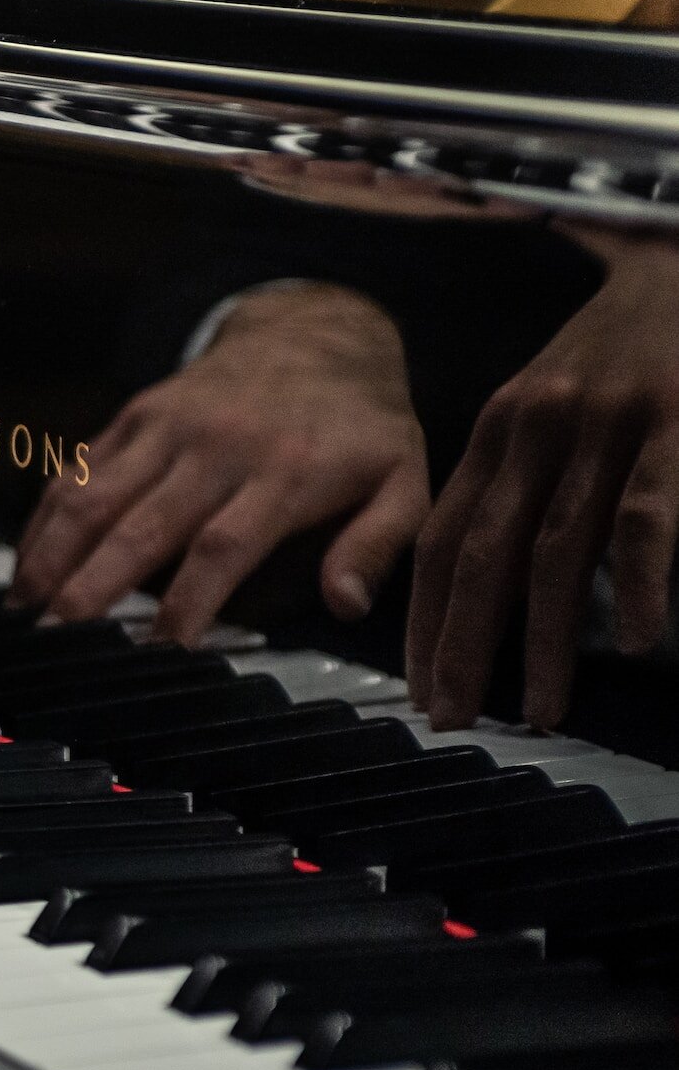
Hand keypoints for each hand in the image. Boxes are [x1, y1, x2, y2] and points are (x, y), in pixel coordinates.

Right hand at [8, 280, 428, 643]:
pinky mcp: (136, 415)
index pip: (222, 546)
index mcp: (286, 472)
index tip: (158, 652)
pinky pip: (79, 470)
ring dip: (53, 555)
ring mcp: (169, 425)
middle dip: (95, 586)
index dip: (186, 603)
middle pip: (143, 524)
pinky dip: (45, 521)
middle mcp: (219, 446)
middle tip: (60, 641)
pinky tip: (25, 568)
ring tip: (24, 611)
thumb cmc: (360, 427)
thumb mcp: (402, 481)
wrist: (317, 332)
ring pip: (96, 495)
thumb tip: (344, 603)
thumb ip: (376, 544)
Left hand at [410, 225, 678, 730]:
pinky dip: (638, 581)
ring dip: (542, 638)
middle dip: (459, 644)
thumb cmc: (630, 353)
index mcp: (497, 432)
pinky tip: (630, 640)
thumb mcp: (553, 409)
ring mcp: (604, 424)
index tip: (417, 685)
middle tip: (449, 717)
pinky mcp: (672, 417)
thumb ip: (521, 485)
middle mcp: (534, 429)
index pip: (442, 542)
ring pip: (556, 548)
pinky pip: (647, 514)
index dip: (424, 619)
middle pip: (481, 556)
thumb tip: (495, 587)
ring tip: (541, 707)